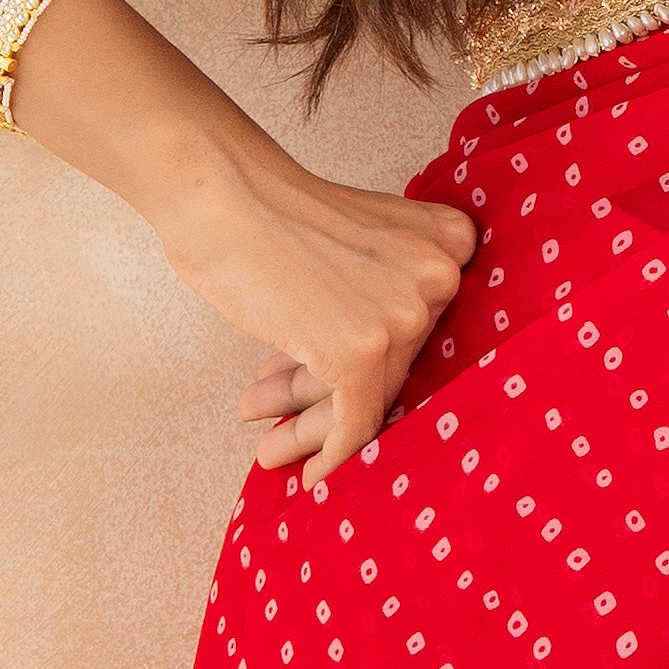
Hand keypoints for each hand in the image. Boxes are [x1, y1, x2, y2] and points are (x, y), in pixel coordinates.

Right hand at [150, 132, 478, 488]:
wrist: (219, 191)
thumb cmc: (268, 211)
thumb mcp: (360, 240)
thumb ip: (381, 288)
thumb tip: (365, 372)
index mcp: (449, 241)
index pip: (418, 328)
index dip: (366, 363)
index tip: (325, 391)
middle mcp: (441, 276)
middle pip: (393, 363)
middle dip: (327, 397)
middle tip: (285, 429)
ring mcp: (404, 314)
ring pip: (370, 397)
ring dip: (312, 427)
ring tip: (274, 450)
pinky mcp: (363, 351)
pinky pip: (355, 425)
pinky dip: (331, 458)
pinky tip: (309, 477)